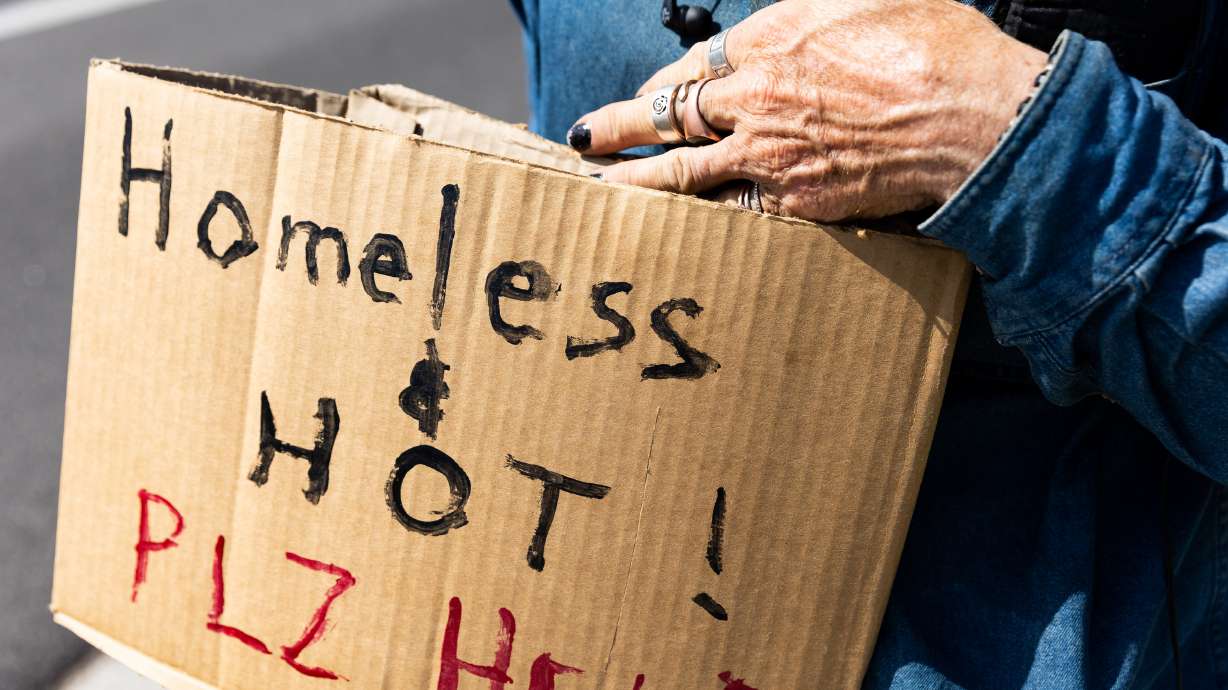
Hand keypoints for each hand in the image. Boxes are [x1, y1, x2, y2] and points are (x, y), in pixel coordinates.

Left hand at [568, 0, 1046, 221]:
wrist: (973, 118)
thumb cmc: (933, 46)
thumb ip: (807, 14)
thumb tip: (775, 25)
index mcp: (771, 43)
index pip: (694, 65)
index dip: (662, 82)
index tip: (642, 94)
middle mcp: (757, 101)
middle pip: (669, 115)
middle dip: (618, 128)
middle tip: (584, 139)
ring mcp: (771, 157)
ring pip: (682, 175)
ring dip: (634, 183)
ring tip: (598, 190)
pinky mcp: (795, 204)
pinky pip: (732, 216)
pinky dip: (697, 223)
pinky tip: (669, 230)